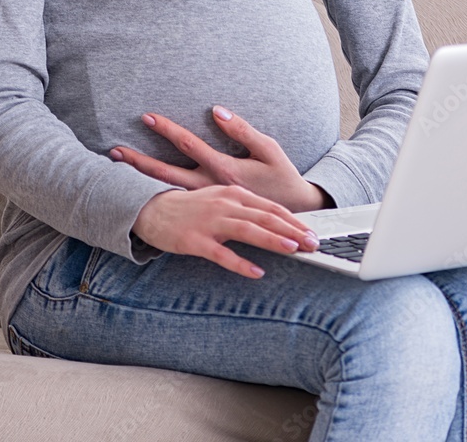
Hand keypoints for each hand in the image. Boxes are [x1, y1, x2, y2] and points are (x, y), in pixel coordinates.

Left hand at [110, 105, 331, 212]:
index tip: (147, 116)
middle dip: (139, 161)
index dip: (167, 129)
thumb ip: (241, 130)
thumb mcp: (268, 149)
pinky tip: (140, 188)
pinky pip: (177, 201)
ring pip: (167, 189)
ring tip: (118, 166)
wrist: (292, 216)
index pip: (188, 144)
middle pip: (166, 173)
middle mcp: (208, 187)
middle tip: (114, 150)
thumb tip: (216, 111)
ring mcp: (205, 202)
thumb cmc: (281, 177)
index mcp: (223, 169)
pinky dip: (156, 193)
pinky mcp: (208, 211)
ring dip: (142, 177)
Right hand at [132, 184, 321, 278]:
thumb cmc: (193, 208)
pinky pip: (222, 254)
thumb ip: (246, 210)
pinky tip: (256, 272)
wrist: (153, 209)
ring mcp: (211, 222)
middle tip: (313, 243)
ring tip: (293, 249)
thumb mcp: (222, 201)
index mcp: (235, 194)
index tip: (314, 233)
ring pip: (248, 230)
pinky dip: (240, 263)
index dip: (295, 220)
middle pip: (265, 217)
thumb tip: (274, 225)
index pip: (271, 208)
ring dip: (272, 240)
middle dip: (292, 230)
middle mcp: (226, 204)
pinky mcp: (196, 240)